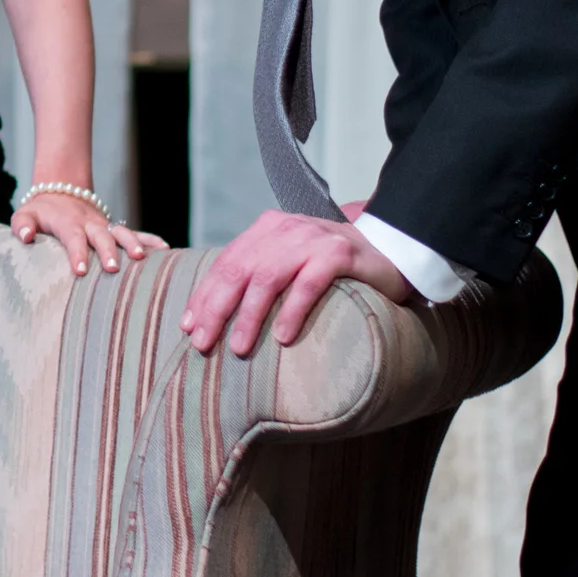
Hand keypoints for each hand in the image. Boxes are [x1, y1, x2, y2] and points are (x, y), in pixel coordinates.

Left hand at [10, 190, 164, 276]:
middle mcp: (89, 223)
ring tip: (141, 258)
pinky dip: (150, 239)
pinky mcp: (115, 228)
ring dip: (132, 243)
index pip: (72, 238)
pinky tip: (165, 249)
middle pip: (101, 236)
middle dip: (108, 251)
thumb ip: (22, 224)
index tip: (80, 270)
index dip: (76, 253)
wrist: (60, 192)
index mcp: (67, 222)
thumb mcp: (25, 214)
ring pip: (121, 232)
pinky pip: (136, 232)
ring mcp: (105, 225)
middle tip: (113, 268)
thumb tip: (24, 236)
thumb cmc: (40, 212)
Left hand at [179, 208, 413, 357]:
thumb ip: (259, 275)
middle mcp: (284, 229)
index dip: (203, 295)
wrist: (389, 247)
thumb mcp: (290, 262)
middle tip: (202, 343)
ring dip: (249, 315)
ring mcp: (312, 239)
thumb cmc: (333, 264)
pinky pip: (308, 284)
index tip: (188, 326)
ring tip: (238, 347)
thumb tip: (216, 313)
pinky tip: (281, 336)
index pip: (225, 264)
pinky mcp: (339, 254)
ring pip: (267, 278)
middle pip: (238, 270)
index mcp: (266, 229)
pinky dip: (291, 311)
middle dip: (216, 308)